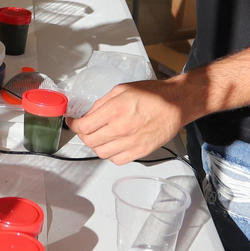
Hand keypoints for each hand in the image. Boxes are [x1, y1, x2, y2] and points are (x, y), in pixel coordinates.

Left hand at [67, 79, 189, 164]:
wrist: (176, 105)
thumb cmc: (152, 95)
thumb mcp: (121, 90)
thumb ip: (102, 103)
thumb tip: (89, 115)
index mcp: (114, 110)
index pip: (84, 126)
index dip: (74, 125)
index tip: (73, 122)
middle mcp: (121, 129)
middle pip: (90, 141)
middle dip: (83, 135)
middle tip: (85, 129)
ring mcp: (131, 143)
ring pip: (101, 153)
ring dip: (96, 145)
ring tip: (100, 136)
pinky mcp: (140, 152)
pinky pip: (116, 160)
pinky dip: (111, 154)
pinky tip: (113, 144)